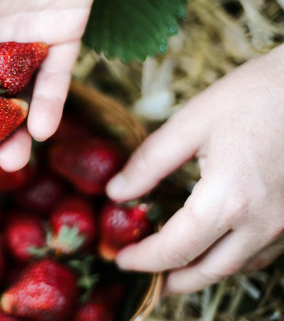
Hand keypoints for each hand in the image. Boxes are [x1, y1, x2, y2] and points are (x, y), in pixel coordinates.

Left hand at [106, 44, 283, 295]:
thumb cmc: (254, 95)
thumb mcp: (192, 122)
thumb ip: (150, 162)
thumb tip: (117, 192)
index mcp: (228, 200)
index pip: (175, 249)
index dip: (144, 259)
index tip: (121, 259)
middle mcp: (260, 222)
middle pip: (208, 271)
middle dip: (172, 282)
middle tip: (146, 282)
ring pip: (237, 267)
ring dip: (201, 275)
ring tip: (173, 271)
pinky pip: (261, 253)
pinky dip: (230, 259)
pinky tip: (214, 249)